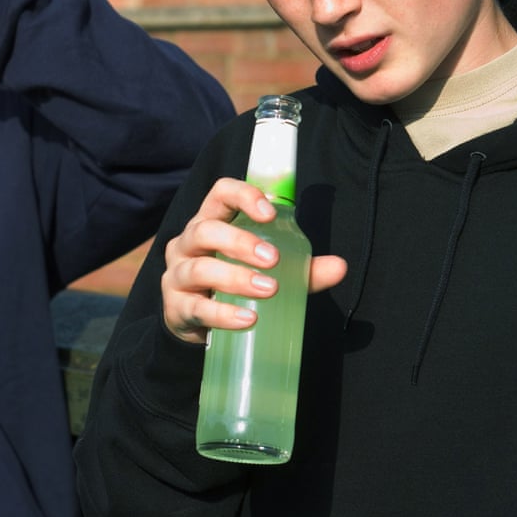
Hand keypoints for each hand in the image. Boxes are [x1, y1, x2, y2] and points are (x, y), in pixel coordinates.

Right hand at [162, 177, 347, 343]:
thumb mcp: (269, 270)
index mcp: (211, 221)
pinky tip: (247, 319)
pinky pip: (196, 308)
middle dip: (240, 242)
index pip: (220, 193)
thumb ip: (303, 267)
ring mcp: (177, 275)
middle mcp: (188, 243)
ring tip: (268, 290)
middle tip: (274, 260)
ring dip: (235, 278)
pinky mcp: (175, 308)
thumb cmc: (235, 282)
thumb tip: (340, 267)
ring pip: (199, 269)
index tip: (270, 213)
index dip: (242, 196)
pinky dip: (223, 313)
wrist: (199, 323)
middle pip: (205, 229)